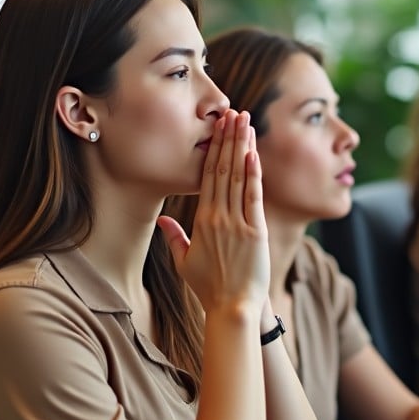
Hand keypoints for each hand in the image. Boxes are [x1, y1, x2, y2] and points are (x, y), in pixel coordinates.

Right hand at [157, 110, 269, 312]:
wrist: (231, 308)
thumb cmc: (209, 288)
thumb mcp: (184, 261)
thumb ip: (174, 237)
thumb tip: (163, 220)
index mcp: (202, 220)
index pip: (208, 176)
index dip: (214, 149)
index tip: (219, 127)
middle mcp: (218, 217)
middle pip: (222, 170)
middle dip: (228, 138)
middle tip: (232, 112)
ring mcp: (237, 223)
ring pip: (238, 178)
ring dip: (241, 147)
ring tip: (245, 122)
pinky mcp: (255, 232)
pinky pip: (253, 197)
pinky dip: (253, 174)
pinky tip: (252, 153)